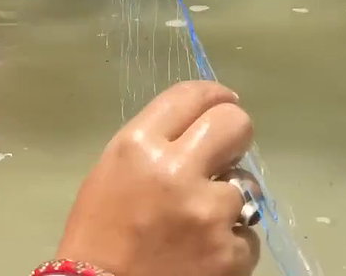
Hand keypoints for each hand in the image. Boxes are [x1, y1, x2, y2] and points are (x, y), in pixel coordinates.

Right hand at [56, 81, 259, 275]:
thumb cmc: (98, 232)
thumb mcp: (112, 171)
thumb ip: (154, 145)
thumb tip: (198, 132)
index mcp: (139, 145)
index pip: (191, 97)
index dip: (214, 94)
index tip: (224, 100)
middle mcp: (177, 170)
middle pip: (235, 124)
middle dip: (234, 134)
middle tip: (224, 154)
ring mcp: (208, 213)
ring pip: (247, 186)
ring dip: (229, 200)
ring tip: (201, 221)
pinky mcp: (230, 252)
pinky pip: (247, 234)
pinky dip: (230, 242)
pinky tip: (204, 251)